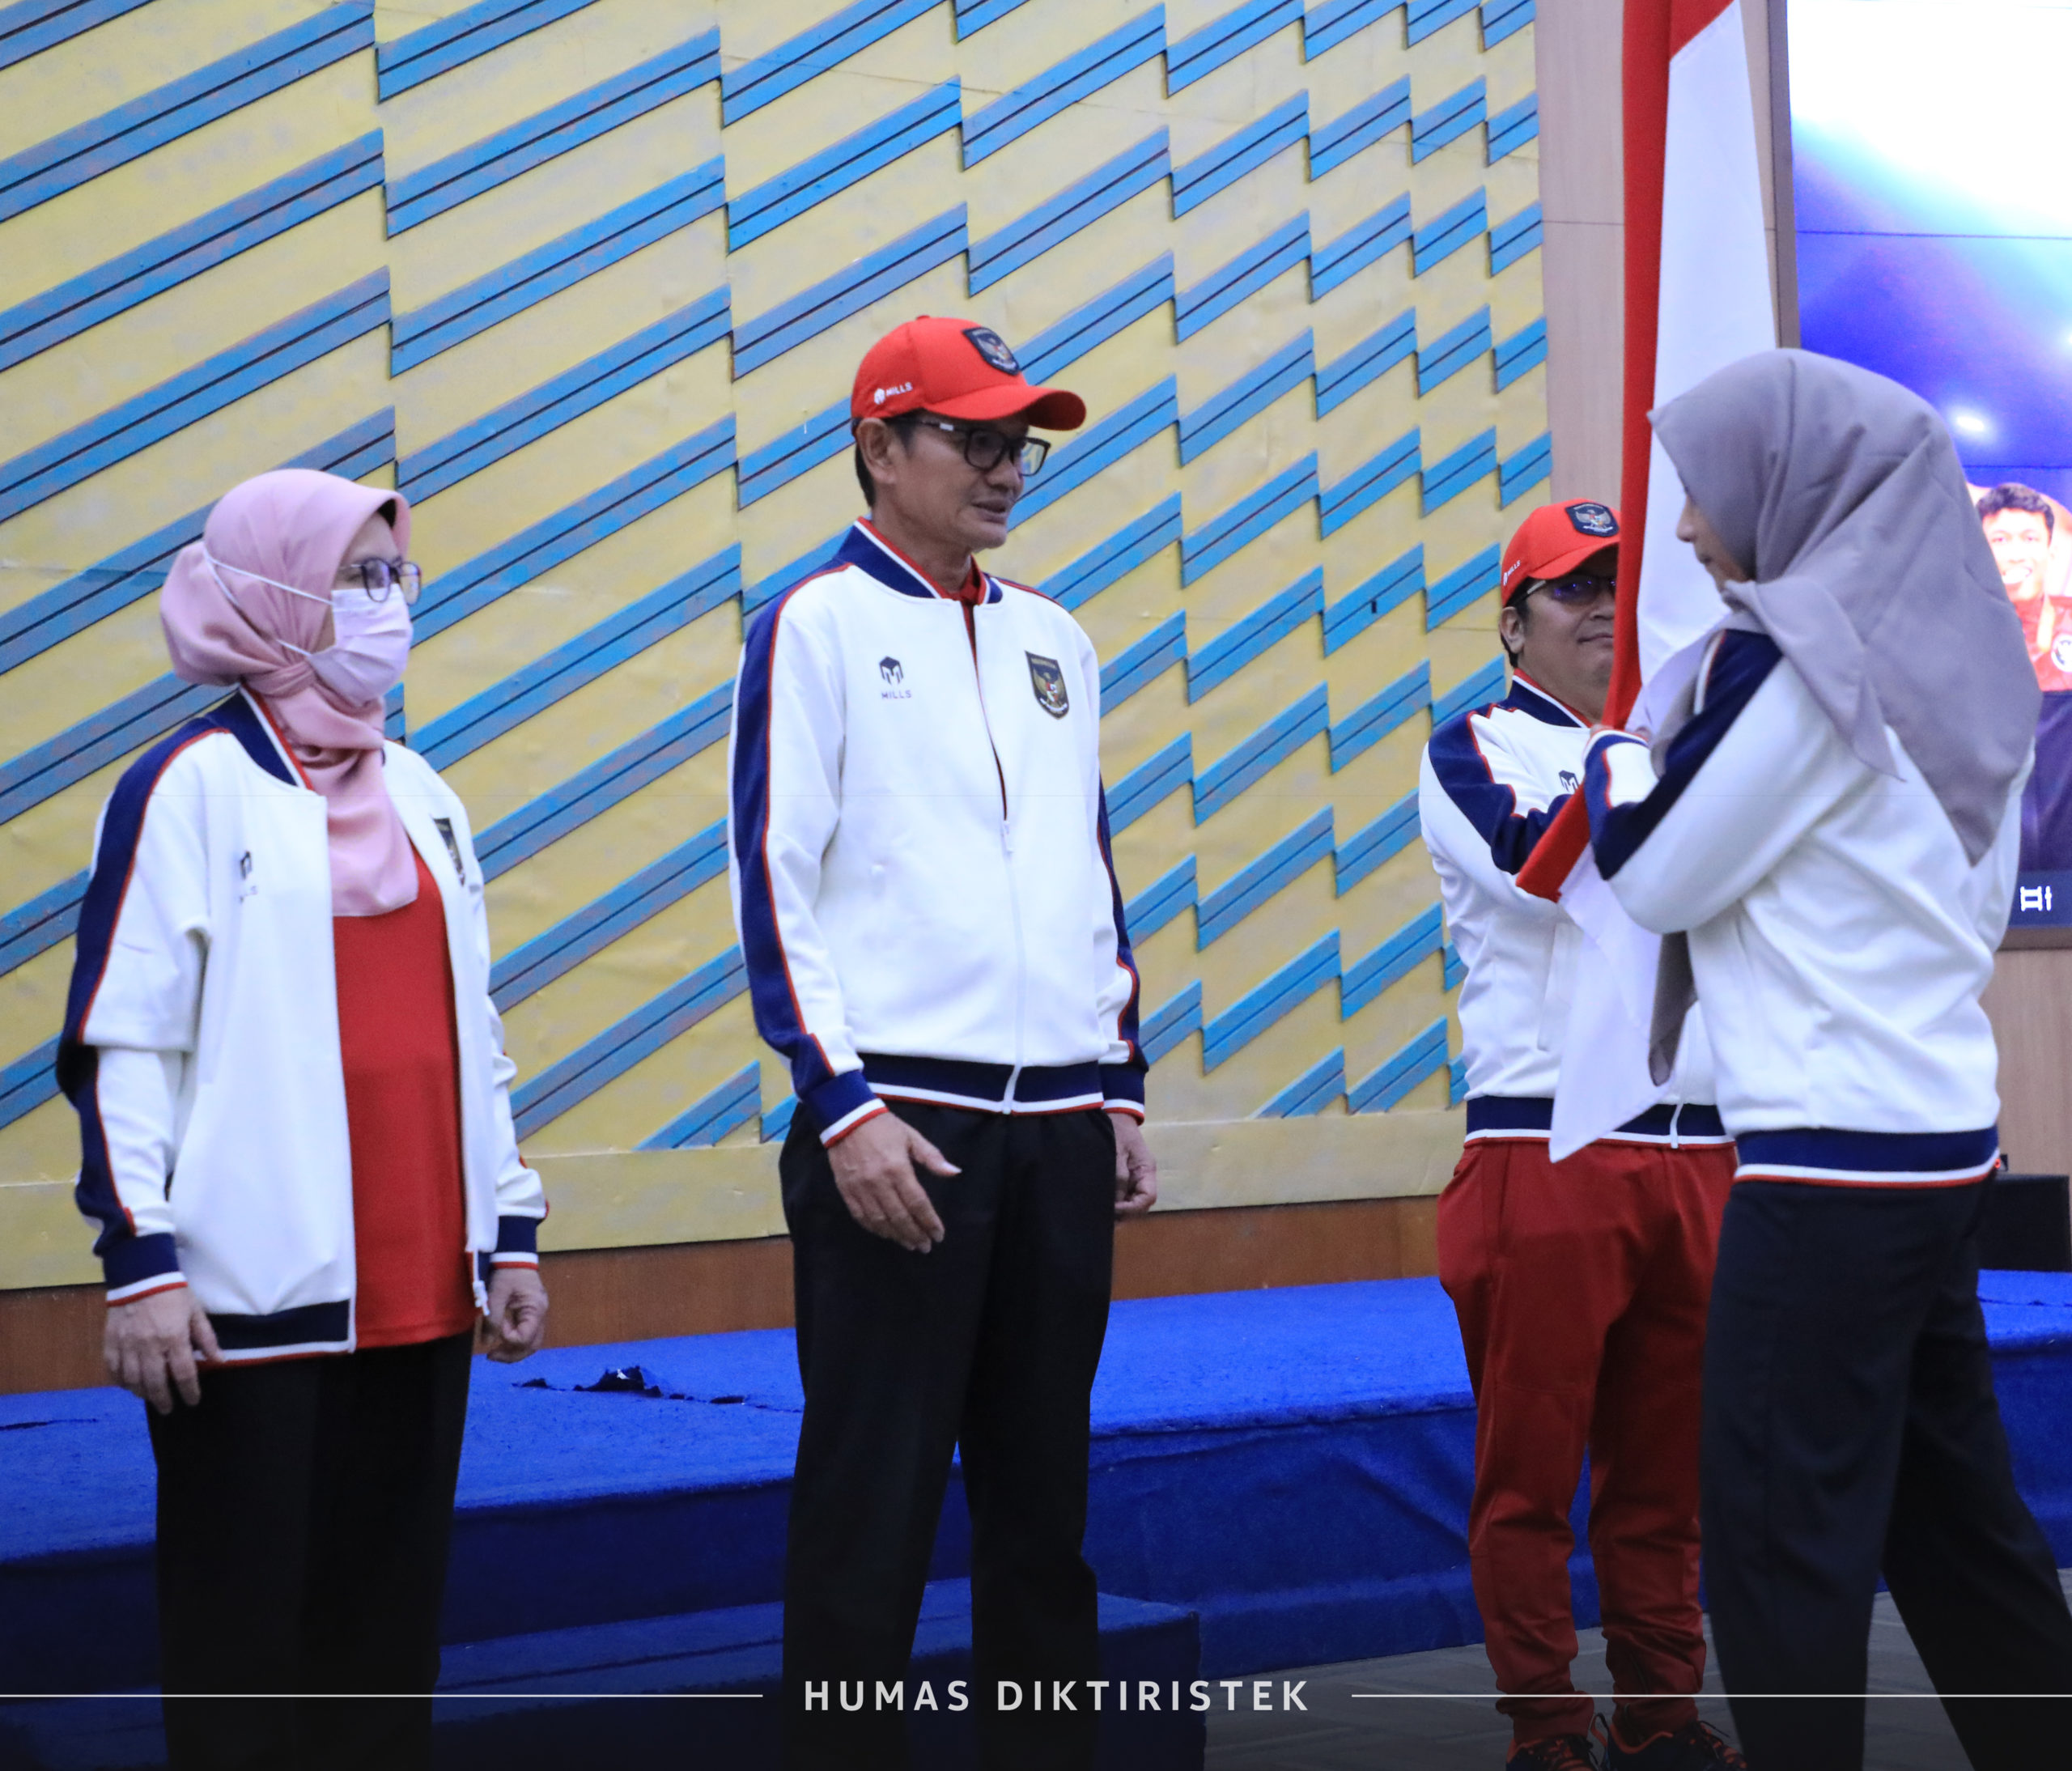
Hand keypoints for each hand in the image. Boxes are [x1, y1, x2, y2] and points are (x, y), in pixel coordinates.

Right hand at [105, 1287, 220, 1414]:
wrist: (141, 1276)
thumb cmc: (173, 1294)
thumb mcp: (196, 1313)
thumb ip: (206, 1339)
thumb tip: (219, 1360)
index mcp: (174, 1338)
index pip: (184, 1373)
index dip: (189, 1391)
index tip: (193, 1401)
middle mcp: (149, 1346)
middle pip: (155, 1382)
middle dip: (163, 1399)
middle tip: (168, 1409)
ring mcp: (127, 1345)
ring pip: (132, 1380)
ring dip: (142, 1393)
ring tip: (150, 1397)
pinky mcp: (110, 1342)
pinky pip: (113, 1370)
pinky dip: (121, 1382)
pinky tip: (128, 1386)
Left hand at [479, 1266, 548, 1361]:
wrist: (515, 1256)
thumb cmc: (507, 1273)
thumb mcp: (497, 1294)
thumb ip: (492, 1319)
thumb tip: (486, 1343)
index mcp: (535, 1309)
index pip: (525, 1337)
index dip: (508, 1338)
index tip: (496, 1329)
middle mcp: (541, 1315)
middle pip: (532, 1345)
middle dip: (511, 1355)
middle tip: (491, 1357)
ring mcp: (538, 1315)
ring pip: (531, 1343)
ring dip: (513, 1352)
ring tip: (494, 1353)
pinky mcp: (531, 1314)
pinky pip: (527, 1334)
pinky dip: (515, 1343)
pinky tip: (501, 1341)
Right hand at [827, 1110, 957, 1251]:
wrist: (846, 1118)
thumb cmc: (884, 1127)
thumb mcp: (912, 1137)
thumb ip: (932, 1157)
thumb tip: (954, 1172)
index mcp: (898, 1169)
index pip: (917, 1203)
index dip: (929, 1221)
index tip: (938, 1235)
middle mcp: (879, 1182)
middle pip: (900, 1216)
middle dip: (915, 1234)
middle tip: (925, 1246)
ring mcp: (860, 1188)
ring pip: (880, 1221)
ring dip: (896, 1236)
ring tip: (909, 1244)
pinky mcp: (846, 1191)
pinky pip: (860, 1216)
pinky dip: (874, 1229)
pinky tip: (886, 1234)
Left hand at [1110, 1111, 1157, 1216]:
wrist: (1114, 1114)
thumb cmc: (1116, 1131)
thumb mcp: (1116, 1152)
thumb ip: (1118, 1176)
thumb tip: (1117, 1202)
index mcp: (1146, 1170)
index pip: (1148, 1197)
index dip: (1132, 1208)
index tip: (1114, 1209)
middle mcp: (1144, 1177)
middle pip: (1141, 1204)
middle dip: (1125, 1213)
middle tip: (1105, 1219)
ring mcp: (1135, 1177)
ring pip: (1132, 1201)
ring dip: (1120, 1210)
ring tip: (1102, 1216)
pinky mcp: (1125, 1177)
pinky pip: (1124, 1195)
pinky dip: (1115, 1202)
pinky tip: (1102, 1206)